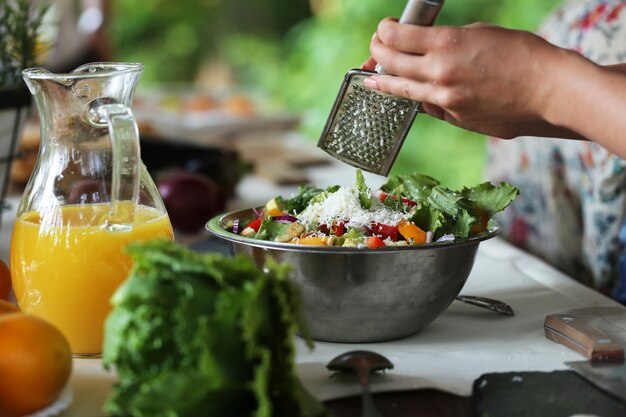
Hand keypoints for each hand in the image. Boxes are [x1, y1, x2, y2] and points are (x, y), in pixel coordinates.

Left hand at [362, 19, 582, 138]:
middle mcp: (439, 72)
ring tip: (373, 79)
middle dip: (377, 52)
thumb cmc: (521, 55)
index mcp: (446, 44)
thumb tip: (424, 48)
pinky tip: (417, 91)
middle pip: (391, 62)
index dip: (384, 31)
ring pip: (402, 90)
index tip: (384, 29)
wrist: (548, 90)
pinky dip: (420, 97)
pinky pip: (428, 105)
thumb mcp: (479, 34)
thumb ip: (446, 42)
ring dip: (384, 81)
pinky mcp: (454, 118)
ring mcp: (445, 99)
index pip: (396, 36)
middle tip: (374, 48)